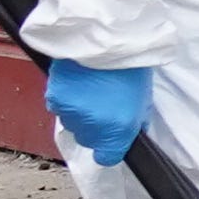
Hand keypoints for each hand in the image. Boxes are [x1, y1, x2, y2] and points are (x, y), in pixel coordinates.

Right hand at [41, 60, 155, 166]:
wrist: (106, 40)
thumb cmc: (130, 67)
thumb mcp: (144, 100)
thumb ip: (134, 123)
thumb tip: (128, 134)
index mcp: (118, 130)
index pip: (106, 158)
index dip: (108, 149)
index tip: (110, 139)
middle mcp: (92, 128)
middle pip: (87, 140)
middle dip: (93, 128)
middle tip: (101, 104)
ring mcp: (71, 114)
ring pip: (71, 123)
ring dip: (78, 113)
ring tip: (89, 90)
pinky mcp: (55, 98)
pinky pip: (58, 107)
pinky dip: (65, 99)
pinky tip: (75, 83)